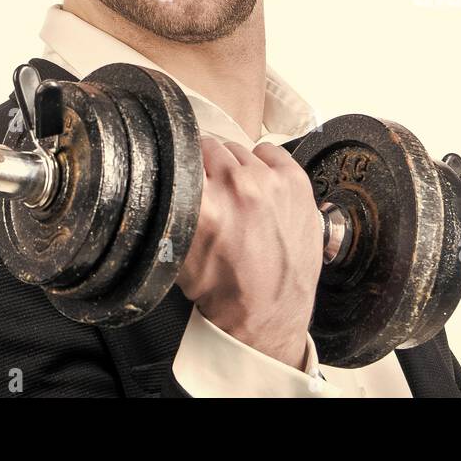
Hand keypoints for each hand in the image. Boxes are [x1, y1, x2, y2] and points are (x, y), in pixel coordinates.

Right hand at [175, 136, 321, 371]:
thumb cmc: (225, 288)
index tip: (186, 174)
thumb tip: (165, 174)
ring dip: (236, 168)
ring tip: (240, 198)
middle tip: (214, 193)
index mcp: (204, 202)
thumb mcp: (178, 252)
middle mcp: (238, 186)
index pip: (183, 155)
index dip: (184, 166)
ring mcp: (270, 181)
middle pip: (211, 148)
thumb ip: (170, 208)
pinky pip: (269, 151)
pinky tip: (262, 188)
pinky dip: (264, 165)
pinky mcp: (295, 181)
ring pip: (239, 150)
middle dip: (209, 169)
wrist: (268, 311)